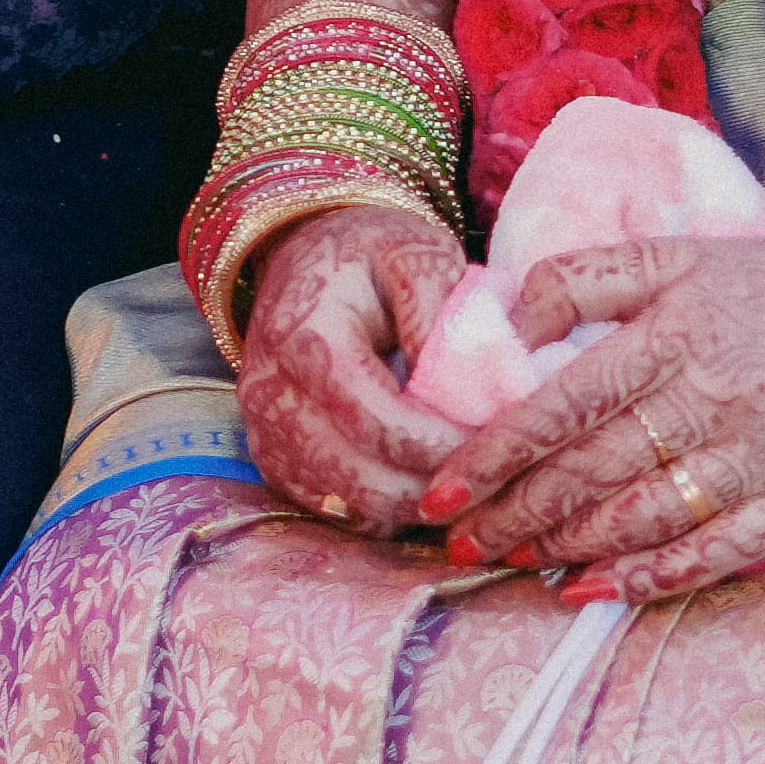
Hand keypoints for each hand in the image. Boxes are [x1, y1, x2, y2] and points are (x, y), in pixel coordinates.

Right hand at [235, 198, 475, 534]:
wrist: (305, 256)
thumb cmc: (370, 254)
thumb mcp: (417, 253)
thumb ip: (442, 315)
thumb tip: (468, 393)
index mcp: (305, 338)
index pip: (378, 423)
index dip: (443, 444)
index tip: (499, 439)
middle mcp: (271, 394)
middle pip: (363, 479)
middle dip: (436, 483)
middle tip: (491, 466)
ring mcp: (265, 433)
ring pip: (351, 507)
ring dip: (415, 502)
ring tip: (463, 470)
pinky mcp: (274, 459)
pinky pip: (337, 510)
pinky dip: (386, 505)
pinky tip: (421, 472)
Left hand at [418, 235, 764, 597]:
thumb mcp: (679, 255)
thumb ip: (588, 277)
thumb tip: (511, 318)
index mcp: (673, 334)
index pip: (563, 403)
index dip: (497, 452)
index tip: (443, 485)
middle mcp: (707, 400)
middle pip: (590, 471)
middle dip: (514, 513)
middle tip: (457, 539)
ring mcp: (751, 460)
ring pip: (638, 519)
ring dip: (565, 547)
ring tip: (511, 560)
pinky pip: (707, 554)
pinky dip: (645, 578)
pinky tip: (591, 590)